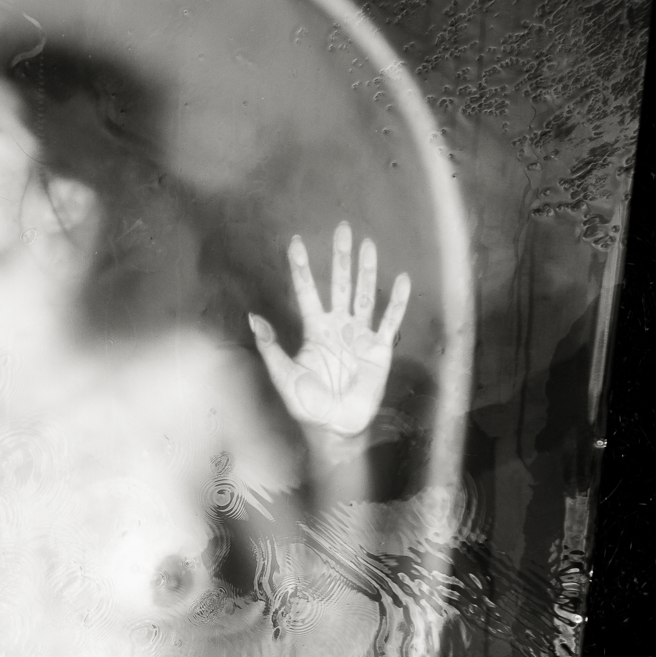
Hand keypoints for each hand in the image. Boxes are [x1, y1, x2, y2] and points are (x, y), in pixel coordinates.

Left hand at [249, 225, 409, 437]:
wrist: (335, 427)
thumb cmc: (307, 404)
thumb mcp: (283, 375)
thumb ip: (270, 346)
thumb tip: (253, 316)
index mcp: (315, 331)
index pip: (306, 292)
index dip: (301, 268)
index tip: (295, 243)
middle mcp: (339, 327)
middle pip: (339, 284)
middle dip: (340, 258)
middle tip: (343, 229)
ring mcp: (360, 335)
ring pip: (365, 295)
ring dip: (367, 271)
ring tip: (368, 244)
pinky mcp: (379, 349)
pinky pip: (390, 321)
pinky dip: (397, 301)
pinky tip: (402, 279)